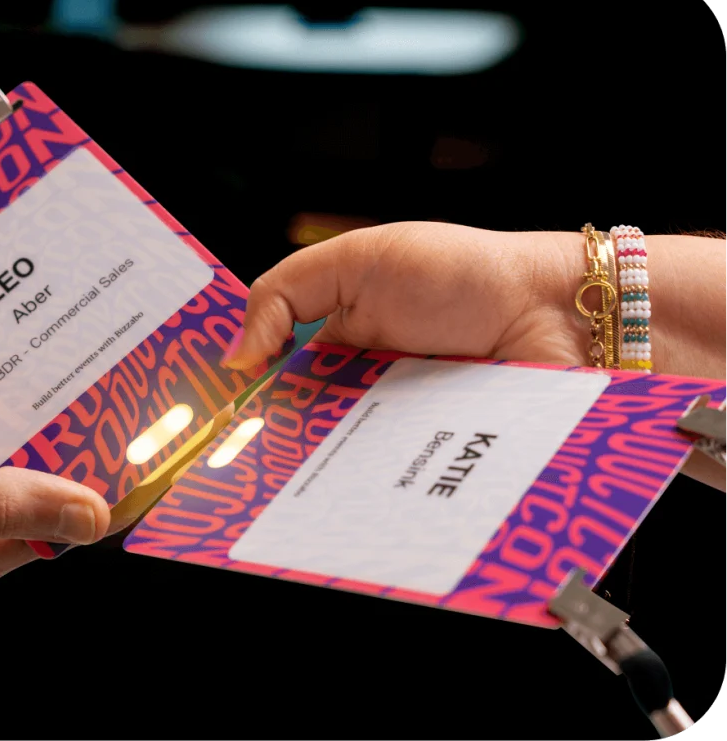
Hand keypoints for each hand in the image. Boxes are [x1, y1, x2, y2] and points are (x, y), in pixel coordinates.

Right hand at [0, 325, 109, 587]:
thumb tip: (91, 521)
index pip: (75, 523)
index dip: (118, 482)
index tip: (152, 431)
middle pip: (68, 479)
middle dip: (99, 436)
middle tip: (126, 376)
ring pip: (48, 440)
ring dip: (69, 403)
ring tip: (93, 354)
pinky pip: (19, 412)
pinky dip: (35, 386)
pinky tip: (45, 352)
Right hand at [224, 221, 726, 492]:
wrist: (555, 310)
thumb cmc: (459, 274)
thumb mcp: (358, 259)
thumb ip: (285, 294)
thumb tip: (234, 358)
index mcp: (337, 342)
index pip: (274, 384)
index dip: (242, 405)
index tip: (212, 429)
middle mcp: (363, 392)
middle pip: (299, 435)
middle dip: (265, 454)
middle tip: (232, 473)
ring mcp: (399, 431)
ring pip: (337, 469)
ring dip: (307, 481)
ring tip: (271, 498)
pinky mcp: (434, 461)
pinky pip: (389, 488)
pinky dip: (363, 499)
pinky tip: (336, 508)